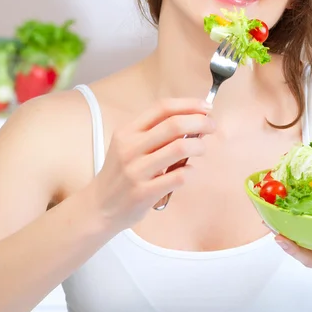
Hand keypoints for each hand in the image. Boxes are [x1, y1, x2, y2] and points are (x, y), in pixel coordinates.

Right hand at [89, 98, 213, 230]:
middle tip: (211, 126)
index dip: (189, 104)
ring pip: (180, 148)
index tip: (206, 107)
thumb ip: (154, 133)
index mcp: (128, 131)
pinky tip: (188, 171)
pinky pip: (178, 176)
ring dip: (199, 146)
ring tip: (201, 149)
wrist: (99, 207)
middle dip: (201, 122)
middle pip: (175, 125)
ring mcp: (137, 171)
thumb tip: (192, 122)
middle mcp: (130, 148)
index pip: (162, 108)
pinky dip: (190, 171)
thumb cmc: (120, 174)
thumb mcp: (128, 145)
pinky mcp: (144, 192)